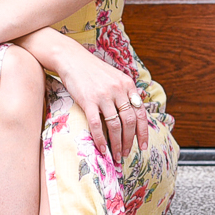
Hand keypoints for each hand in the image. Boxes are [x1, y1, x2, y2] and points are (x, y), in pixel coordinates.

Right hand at [54, 41, 148, 164]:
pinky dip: (100, 139)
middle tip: (127, 153)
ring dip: (117, 144)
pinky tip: (102, 149)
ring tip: (117, 155)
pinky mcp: (87, 100)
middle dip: (130, 141)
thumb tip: (135, 111)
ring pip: (115, 126)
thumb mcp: (115, 77)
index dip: (143, 132)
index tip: (142, 146)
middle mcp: (118, 90)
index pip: (141, 113)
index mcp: (128, 84)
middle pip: (129, 121)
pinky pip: (97, 125)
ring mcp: (103, 95)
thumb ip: (125, 92)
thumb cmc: (93, 70)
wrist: (72, 58)